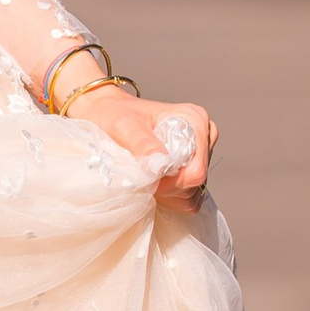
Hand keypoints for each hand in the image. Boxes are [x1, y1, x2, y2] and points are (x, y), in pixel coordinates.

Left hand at [66, 84, 216, 206]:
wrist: (107, 113)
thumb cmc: (115, 114)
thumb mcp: (124, 125)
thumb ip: (143, 144)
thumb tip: (161, 165)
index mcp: (194, 120)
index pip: (196, 169)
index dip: (173, 183)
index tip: (148, 180)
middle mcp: (202, 135)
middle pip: (196, 181)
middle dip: (169, 188)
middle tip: (143, 179)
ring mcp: (199, 153)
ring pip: (193, 191)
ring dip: (169, 194)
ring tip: (146, 180)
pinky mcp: (191, 167)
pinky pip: (189, 196)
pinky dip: (170, 197)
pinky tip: (153, 185)